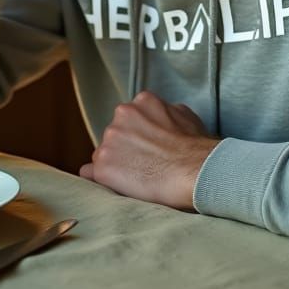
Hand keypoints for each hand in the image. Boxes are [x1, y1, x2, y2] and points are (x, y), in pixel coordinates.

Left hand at [80, 91, 219, 209]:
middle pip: (114, 135)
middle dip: (125, 149)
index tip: (148, 148)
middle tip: (145, 164)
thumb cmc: (196, 147)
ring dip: (116, 164)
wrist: (196, 171)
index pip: (129, 119)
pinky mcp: (103, 167)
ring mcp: (110, 141)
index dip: (138, 136)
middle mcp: (121, 116)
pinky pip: (92, 174)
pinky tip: (119, 186)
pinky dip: (102, 180)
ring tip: (139, 177)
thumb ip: (164, 111)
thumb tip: (157, 116)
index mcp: (141, 102)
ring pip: (104, 154)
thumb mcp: (184, 114)